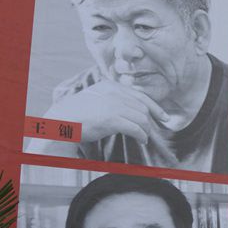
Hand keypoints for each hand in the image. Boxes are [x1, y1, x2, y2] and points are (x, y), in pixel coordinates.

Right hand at [43, 80, 169, 143]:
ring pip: (142, 118)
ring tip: (144, 137)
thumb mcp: (98, 98)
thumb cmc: (79, 112)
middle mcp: (114, 93)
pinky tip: (142, 140)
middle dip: (151, 121)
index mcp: (112, 86)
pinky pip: (136, 128)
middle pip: (143, 108)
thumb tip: (135, 109)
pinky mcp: (111, 119)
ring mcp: (113, 105)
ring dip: (146, 130)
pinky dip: (142, 136)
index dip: (156, 107)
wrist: (62, 120)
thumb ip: (115, 99)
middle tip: (152, 131)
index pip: (140, 96)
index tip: (164, 117)